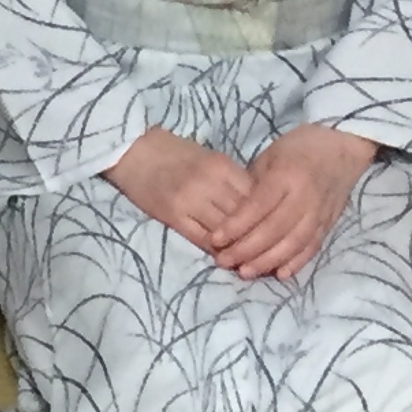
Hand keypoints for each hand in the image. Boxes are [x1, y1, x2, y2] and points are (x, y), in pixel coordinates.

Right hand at [103, 127, 255, 256]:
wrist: (134, 149)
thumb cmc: (173, 152)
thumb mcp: (209, 158)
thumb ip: (231, 180)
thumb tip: (257, 207)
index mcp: (222, 166)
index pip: (255, 196)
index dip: (267, 216)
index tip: (277, 230)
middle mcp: (209, 183)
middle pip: (243, 216)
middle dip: (257, 236)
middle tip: (270, 253)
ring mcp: (190, 201)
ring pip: (225, 232)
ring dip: (238, 248)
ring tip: (250, 262)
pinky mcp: (173, 216)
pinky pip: (202, 239)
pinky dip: (217, 252)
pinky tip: (225, 259)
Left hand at [209, 123, 377, 279]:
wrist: (342, 147)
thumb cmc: (299, 147)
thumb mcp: (271, 155)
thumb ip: (254, 185)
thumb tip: (235, 216)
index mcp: (287, 174)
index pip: (258, 206)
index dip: (236, 225)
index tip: (215, 239)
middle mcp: (304, 196)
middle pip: (273, 229)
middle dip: (246, 249)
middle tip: (223, 261)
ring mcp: (319, 212)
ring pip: (292, 243)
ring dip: (267, 261)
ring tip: (244, 272)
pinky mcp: (328, 224)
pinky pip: (312, 248)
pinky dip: (295, 263)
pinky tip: (279, 274)